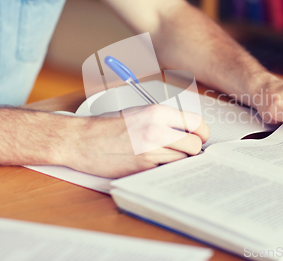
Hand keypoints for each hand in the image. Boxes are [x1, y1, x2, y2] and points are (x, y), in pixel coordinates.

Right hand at [56, 105, 209, 177]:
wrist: (80, 140)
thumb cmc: (107, 126)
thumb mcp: (139, 112)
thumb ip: (164, 120)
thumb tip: (188, 130)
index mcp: (157, 112)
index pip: (197, 123)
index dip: (202, 133)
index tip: (200, 137)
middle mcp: (156, 130)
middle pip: (195, 145)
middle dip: (193, 150)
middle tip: (185, 150)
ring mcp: (150, 151)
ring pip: (183, 160)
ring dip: (178, 160)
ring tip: (163, 155)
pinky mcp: (142, 168)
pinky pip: (165, 170)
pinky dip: (163, 168)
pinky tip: (152, 162)